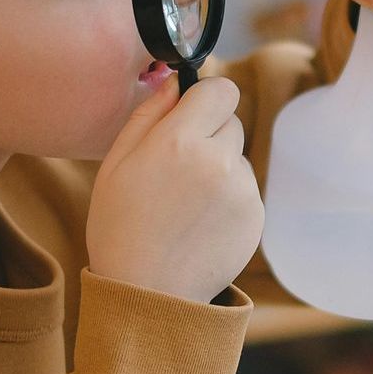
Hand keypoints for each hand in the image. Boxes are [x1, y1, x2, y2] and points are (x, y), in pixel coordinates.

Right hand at [86, 77, 262, 303]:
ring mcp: (242, 190)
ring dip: (218, 167)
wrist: (149, 293)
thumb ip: (149, 114)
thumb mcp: (116, 164)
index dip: (206, 98)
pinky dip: (227, 198)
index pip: (221, 89)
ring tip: (185, 203)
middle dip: (208, 134)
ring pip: (237, 156)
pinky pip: (245, 188)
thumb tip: (176, 80)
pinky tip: (200, 222)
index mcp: (180, 141)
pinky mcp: (256, 216)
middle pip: (231, 121)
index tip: (191, 113)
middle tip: (177, 168)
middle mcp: (218, 160)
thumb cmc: (121, 227)